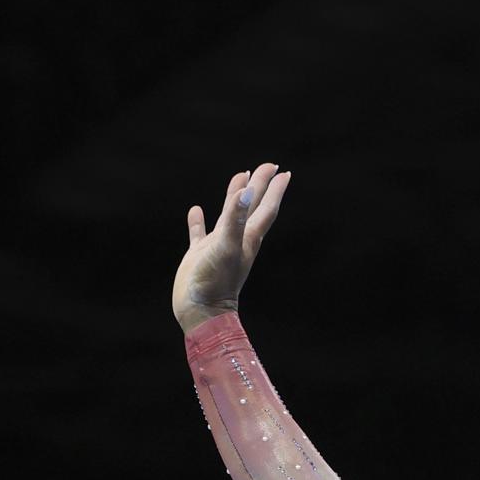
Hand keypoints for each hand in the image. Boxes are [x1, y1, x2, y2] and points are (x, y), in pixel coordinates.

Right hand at [174, 162, 292, 329]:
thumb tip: (248, 190)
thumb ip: (235, 218)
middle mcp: (236, 240)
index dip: (273, 189)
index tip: (282, 170)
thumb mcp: (226, 245)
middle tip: (268, 166)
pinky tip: (197, 210)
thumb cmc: (215, 281)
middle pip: (251, 207)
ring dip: (234, 197)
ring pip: (228, 216)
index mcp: (247, 238)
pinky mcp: (200, 256)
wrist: (200, 312)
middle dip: (259, 186)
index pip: (264, 208)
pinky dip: (199, 221)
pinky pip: (200, 233)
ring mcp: (218, 247)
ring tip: (239, 177)